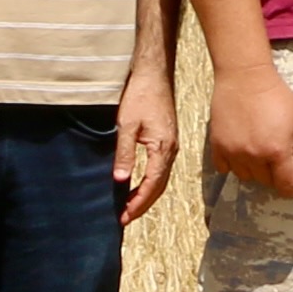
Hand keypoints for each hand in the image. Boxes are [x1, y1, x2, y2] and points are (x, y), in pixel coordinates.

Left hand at [112, 62, 179, 224]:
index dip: (138, 203)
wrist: (154, 74)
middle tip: (125, 217)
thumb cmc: (141, 95)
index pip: (151, 185)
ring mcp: (171, 145)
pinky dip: (151, 182)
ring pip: (161, 179)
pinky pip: (161, 169)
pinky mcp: (167, 140)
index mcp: (163, 148)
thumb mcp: (127, 125)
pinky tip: (139, 184)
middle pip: (159, 187)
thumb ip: (124, 153)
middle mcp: (171, 150)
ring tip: (130, 206)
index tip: (124, 216)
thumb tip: (121, 180)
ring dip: (147, 195)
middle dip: (143, 204)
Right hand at [207, 60, 292, 198]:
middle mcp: (254, 156)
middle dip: (274, 173)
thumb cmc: (277, 96)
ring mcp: (233, 153)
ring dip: (254, 169)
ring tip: (258, 149)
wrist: (245, 78)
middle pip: (265, 182)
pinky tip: (240, 149)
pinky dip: (233, 163)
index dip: (292, 188)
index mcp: (277, 151)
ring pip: (245, 176)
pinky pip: (225, 168)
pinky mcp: (217, 146)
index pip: (287, 186)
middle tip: (276, 155)